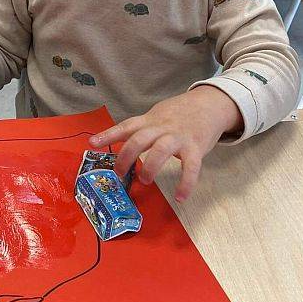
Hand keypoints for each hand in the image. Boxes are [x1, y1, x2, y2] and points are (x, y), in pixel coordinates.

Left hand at [90, 86, 242, 201]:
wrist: (209, 104)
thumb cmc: (179, 114)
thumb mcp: (157, 116)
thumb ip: (142, 129)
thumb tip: (122, 148)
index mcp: (150, 120)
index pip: (126, 126)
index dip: (109, 135)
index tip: (92, 144)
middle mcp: (162, 127)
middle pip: (139, 138)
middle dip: (127, 157)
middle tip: (120, 174)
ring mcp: (179, 137)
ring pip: (161, 149)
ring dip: (150, 166)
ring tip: (144, 180)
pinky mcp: (196, 147)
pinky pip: (191, 167)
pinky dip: (185, 183)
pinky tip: (180, 197)